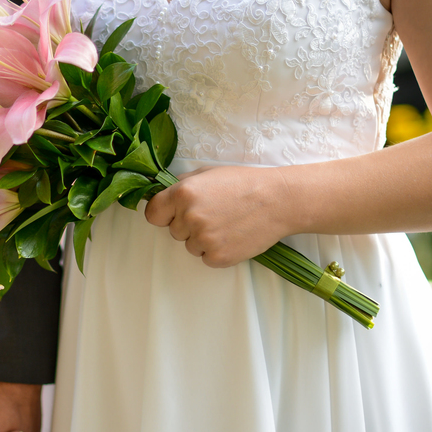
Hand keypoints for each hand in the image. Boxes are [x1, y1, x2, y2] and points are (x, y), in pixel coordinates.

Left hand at [144, 165, 293, 267]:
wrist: (279, 200)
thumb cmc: (245, 183)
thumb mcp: (209, 173)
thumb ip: (183, 184)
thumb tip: (165, 195)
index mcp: (183, 194)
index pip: (153, 214)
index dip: (163, 214)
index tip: (172, 214)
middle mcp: (189, 217)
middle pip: (173, 231)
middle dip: (188, 225)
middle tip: (214, 214)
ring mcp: (203, 239)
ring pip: (189, 246)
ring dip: (203, 239)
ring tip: (227, 224)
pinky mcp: (218, 257)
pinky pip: (205, 258)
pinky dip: (216, 251)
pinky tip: (233, 236)